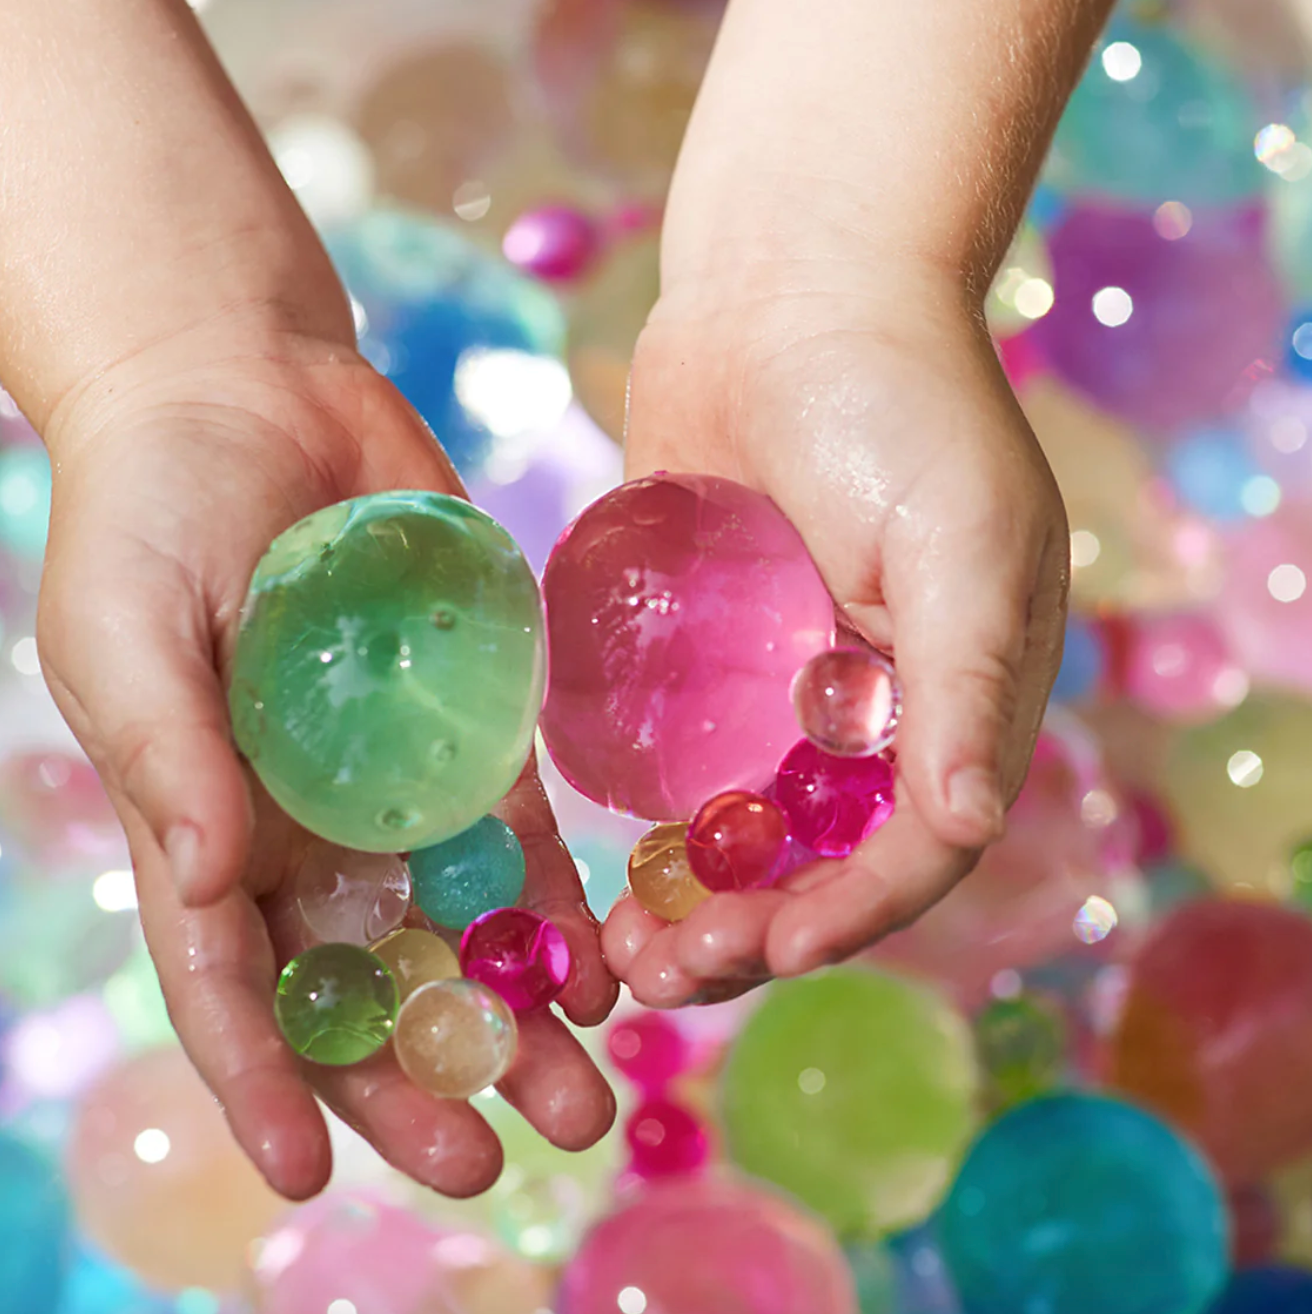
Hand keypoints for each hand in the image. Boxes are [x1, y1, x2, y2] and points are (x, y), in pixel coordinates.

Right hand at [37, 326, 616, 1198]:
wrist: (250, 395)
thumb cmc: (151, 511)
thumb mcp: (125, 630)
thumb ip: (164, 755)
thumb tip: (205, 887)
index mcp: (208, 831)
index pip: (235, 988)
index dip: (267, 1084)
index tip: (306, 1176)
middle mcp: (308, 831)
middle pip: (371, 988)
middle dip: (428, 1080)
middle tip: (499, 1159)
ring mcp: (398, 784)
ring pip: (463, 933)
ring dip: (521, 1020)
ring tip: (590, 1094)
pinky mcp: (474, 728)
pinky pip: (523, 836)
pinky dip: (560, 908)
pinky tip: (607, 965)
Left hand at [601, 261, 1068, 1005]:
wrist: (788, 287)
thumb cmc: (898, 397)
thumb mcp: (961, 539)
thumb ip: (967, 687)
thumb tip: (970, 826)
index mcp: (958, 696)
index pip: (917, 846)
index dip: (854, 912)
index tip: (774, 949)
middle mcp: (875, 709)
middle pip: (820, 861)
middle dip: (751, 927)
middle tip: (668, 972)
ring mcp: (784, 684)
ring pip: (743, 832)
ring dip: (691, 898)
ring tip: (624, 947)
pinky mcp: (705, 651)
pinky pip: (680, 760)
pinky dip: (651, 822)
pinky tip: (601, 861)